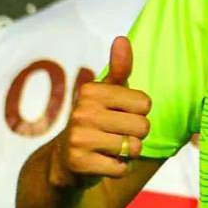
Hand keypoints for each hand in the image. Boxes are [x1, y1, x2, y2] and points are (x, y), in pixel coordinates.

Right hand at [48, 36, 150, 186]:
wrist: (63, 161)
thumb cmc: (94, 121)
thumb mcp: (106, 93)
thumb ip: (119, 68)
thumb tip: (122, 39)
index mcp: (91, 91)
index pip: (145, 103)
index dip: (138, 113)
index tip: (119, 115)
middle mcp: (82, 112)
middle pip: (143, 126)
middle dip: (136, 136)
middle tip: (115, 136)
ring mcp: (79, 138)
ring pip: (134, 148)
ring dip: (128, 153)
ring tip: (109, 149)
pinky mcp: (80, 164)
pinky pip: (122, 168)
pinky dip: (118, 169)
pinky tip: (103, 163)